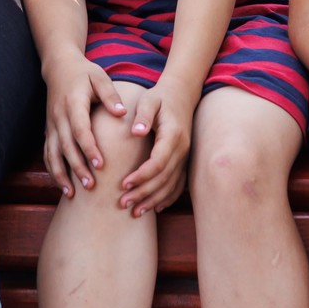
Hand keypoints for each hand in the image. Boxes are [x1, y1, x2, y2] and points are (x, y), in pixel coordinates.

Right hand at [41, 52, 128, 199]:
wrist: (59, 67)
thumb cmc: (84, 73)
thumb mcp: (100, 77)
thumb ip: (110, 95)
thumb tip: (122, 113)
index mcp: (73, 103)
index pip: (80, 130)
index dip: (89, 148)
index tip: (100, 165)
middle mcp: (59, 117)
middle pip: (66, 147)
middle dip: (77, 168)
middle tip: (91, 186)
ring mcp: (52, 125)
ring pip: (53, 154)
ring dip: (61, 175)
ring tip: (72, 194)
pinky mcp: (49, 131)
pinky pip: (48, 154)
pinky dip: (53, 171)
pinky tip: (62, 186)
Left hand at [119, 76, 199, 216]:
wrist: (181, 95)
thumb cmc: (160, 98)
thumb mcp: (149, 100)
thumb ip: (143, 115)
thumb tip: (136, 132)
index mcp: (173, 135)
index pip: (158, 162)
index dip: (142, 176)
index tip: (123, 184)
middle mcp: (182, 149)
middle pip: (163, 178)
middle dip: (143, 193)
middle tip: (123, 203)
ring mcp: (185, 157)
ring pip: (171, 185)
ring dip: (153, 200)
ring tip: (135, 212)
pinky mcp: (184, 161)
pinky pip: (178, 185)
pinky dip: (166, 198)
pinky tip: (154, 208)